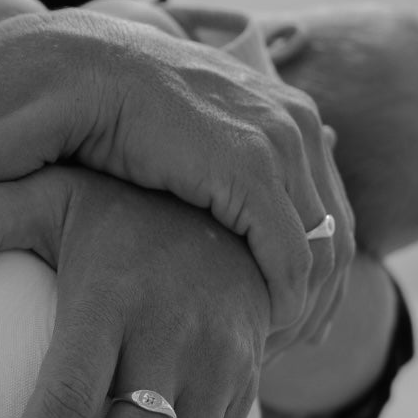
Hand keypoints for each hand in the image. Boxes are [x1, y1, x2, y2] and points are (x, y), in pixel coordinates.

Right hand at [49, 8, 353, 345]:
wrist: (78, 73)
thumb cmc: (113, 113)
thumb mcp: (184, 141)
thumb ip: (218, 164)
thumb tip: (217, 205)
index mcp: (285, 111)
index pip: (329, 204)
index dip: (320, 266)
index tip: (295, 311)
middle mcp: (295, 122)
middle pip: (339, 230)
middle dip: (325, 294)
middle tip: (298, 341)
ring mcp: (277, 144)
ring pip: (324, 250)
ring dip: (304, 306)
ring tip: (273, 344)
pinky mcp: (249, 172)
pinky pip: (290, 256)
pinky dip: (282, 301)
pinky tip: (259, 330)